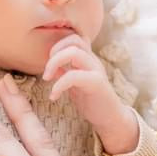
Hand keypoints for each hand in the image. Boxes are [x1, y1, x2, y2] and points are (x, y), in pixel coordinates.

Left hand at [43, 34, 138, 153]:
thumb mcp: (75, 85)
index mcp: (87, 59)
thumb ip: (65, 73)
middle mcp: (93, 61)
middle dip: (55, 51)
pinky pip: (74, 76)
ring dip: (54, 63)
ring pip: (75, 52)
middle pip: (74, 40)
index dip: (58, 46)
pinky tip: (54, 96)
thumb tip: (51, 68)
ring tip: (47, 79)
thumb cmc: (91, 101)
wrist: (110, 118)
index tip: (49, 65)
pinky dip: (59, 84)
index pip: (74, 38)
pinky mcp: (96, 83)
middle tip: (46, 72)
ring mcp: (96, 70)